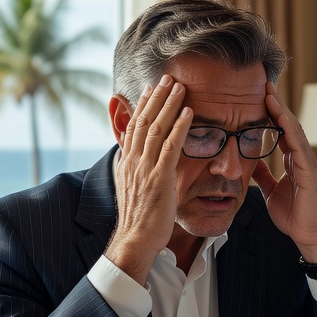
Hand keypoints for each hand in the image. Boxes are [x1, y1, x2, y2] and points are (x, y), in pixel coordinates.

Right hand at [105, 75, 193, 283]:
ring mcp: (145, 168)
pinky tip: (189, 113)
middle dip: (157, 97)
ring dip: (169, 105)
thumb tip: (133, 152)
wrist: (136, 239)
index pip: (134, 126)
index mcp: (126, 162)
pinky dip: (180, 127)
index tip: (151, 88)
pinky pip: (171, 146)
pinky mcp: (160, 177)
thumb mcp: (131, 187)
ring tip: (180, 87)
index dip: (143, 105)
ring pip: (156, 128)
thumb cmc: (139, 218)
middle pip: (144, 120)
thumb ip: (134, 167)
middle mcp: (133, 161)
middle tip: (167, 77)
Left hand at [253, 81, 316, 263]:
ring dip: (283, 112)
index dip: (272, 113)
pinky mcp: (310, 173)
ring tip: (271, 94)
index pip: (282, 131)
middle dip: (277, 105)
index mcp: (294, 161)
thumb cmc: (294, 216)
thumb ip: (263, 174)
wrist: (309, 237)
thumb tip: (251, 161)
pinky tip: (282, 118)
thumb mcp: (271, 191)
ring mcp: (308, 164)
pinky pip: (300, 147)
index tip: (260, 95)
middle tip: (265, 84)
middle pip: (289, 125)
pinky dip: (291, 131)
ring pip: (295, 131)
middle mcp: (303, 158)